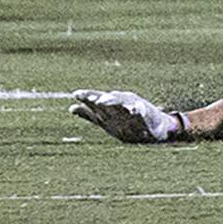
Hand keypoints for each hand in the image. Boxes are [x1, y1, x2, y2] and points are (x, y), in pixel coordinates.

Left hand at [70, 89, 184, 143]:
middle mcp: (120, 103)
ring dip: (113, 100)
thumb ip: (88, 114)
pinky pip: (141, 110)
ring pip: (122, 102)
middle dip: (100, 98)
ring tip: (103, 101)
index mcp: (109, 106)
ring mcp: (132, 106)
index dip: (87, 96)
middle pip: (108, 99)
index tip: (75, 94)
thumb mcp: (104, 119)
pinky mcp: (145, 112)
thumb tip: (70, 108)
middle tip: (91, 98)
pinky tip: (134, 110)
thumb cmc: (125, 122)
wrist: (151, 129)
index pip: (96, 99)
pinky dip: (137, 109)